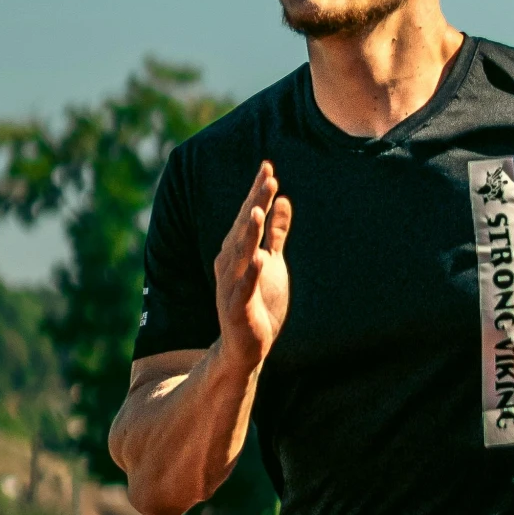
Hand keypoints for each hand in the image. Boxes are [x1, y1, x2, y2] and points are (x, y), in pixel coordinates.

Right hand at [215, 162, 291, 368]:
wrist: (246, 347)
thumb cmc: (259, 302)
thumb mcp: (272, 262)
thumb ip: (276, 233)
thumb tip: (283, 200)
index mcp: (237, 251)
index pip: (248, 215)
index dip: (257, 193)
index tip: (268, 167)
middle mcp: (230, 264)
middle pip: (243, 229)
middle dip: (254, 203)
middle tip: (267, 178)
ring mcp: (232, 286)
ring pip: (239, 255)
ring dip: (247, 233)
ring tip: (257, 211)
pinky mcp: (238, 309)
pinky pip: (244, 289)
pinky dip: (251, 274)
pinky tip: (260, 260)